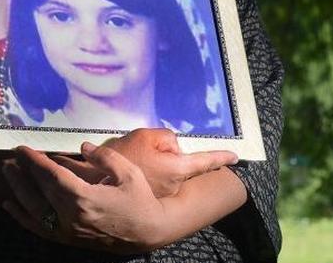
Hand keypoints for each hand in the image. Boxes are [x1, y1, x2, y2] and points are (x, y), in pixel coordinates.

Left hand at [2, 144, 167, 252]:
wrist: (148, 231)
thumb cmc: (140, 200)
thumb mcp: (128, 172)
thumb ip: (104, 157)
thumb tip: (82, 146)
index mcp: (84, 198)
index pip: (51, 176)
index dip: (35, 161)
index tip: (23, 149)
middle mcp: (71, 216)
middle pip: (38, 191)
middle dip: (22, 172)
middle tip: (11, 157)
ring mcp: (67, 230)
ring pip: (33, 210)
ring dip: (18, 190)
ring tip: (8, 173)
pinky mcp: (68, 238)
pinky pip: (38, 228)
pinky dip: (21, 217)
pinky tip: (11, 205)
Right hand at [54, 128, 238, 197]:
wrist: (97, 179)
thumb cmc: (123, 157)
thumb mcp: (146, 135)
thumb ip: (167, 138)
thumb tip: (173, 146)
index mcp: (177, 168)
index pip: (205, 161)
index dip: (221, 157)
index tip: (235, 156)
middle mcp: (173, 185)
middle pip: (180, 163)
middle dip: (168, 155)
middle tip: (144, 150)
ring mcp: (162, 194)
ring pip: (166, 170)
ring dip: (155, 163)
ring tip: (133, 157)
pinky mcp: (149, 196)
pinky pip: (154, 178)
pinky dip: (145, 171)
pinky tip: (130, 165)